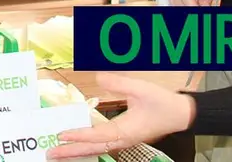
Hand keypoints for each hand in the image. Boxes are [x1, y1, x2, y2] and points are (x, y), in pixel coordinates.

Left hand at [48, 73, 195, 158]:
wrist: (181, 114)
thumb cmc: (162, 103)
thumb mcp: (141, 89)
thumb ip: (119, 83)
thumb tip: (98, 77)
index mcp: (126, 131)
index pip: (98, 136)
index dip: (80, 136)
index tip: (62, 135)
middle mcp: (122, 139)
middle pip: (93, 148)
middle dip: (71, 151)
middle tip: (50, 153)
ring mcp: (123, 140)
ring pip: (96, 148)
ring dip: (77, 151)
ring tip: (58, 152)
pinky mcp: (124, 137)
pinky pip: (102, 144)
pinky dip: (87, 145)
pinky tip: (77, 144)